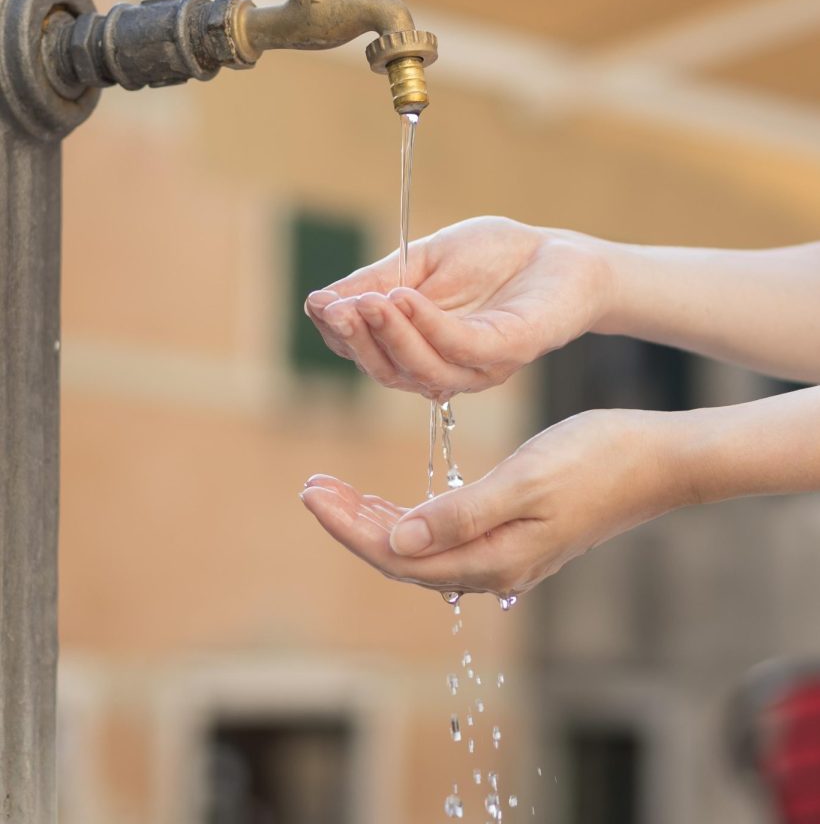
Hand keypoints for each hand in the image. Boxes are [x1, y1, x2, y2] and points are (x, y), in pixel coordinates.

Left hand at [301, 409, 687, 597]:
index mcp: (492, 557)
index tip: (312, 493)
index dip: (350, 526)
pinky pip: (445, 536)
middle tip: (312, 487)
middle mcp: (494, 566)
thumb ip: (461, 515)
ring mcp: (505, 554)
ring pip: (421, 547)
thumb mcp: (525, 480)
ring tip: (337, 492)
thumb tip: (397, 540)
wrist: (656, 460)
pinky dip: (410, 518)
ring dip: (376, 521)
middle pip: (403, 556)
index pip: (398, 553)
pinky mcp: (514, 536)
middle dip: (353, 523)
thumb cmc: (596, 459)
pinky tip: (394, 503)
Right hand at [304, 216, 612, 399]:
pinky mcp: (509, 351)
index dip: (340, 333)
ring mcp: (478, 366)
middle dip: (357, 341)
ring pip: (421, 369)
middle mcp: (445, 368)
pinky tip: (405, 298)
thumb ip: (377, 282)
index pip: (368, 352)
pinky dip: (428, 326)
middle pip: (388, 371)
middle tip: (334, 309)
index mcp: (419, 349)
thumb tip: (318, 302)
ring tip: (366, 302)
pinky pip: (461, 348)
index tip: (319, 303)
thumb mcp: (422, 262)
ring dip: (388, 336)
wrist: (560, 251)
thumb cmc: (494, 257)